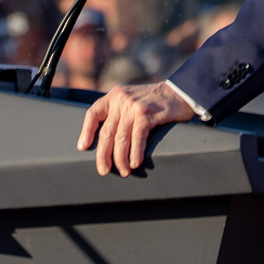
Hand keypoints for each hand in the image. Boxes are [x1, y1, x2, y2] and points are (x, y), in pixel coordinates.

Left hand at [77, 81, 194, 177]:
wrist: (180, 91)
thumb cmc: (155, 101)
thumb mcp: (131, 100)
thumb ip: (118, 112)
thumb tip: (106, 140)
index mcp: (114, 96)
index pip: (93, 113)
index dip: (86, 131)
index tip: (83, 148)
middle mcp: (121, 99)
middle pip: (106, 132)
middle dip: (103, 155)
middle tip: (103, 170)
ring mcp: (134, 106)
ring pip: (121, 138)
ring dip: (120, 159)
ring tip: (124, 171)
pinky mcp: (147, 114)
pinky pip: (137, 138)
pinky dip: (135, 153)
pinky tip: (135, 163)